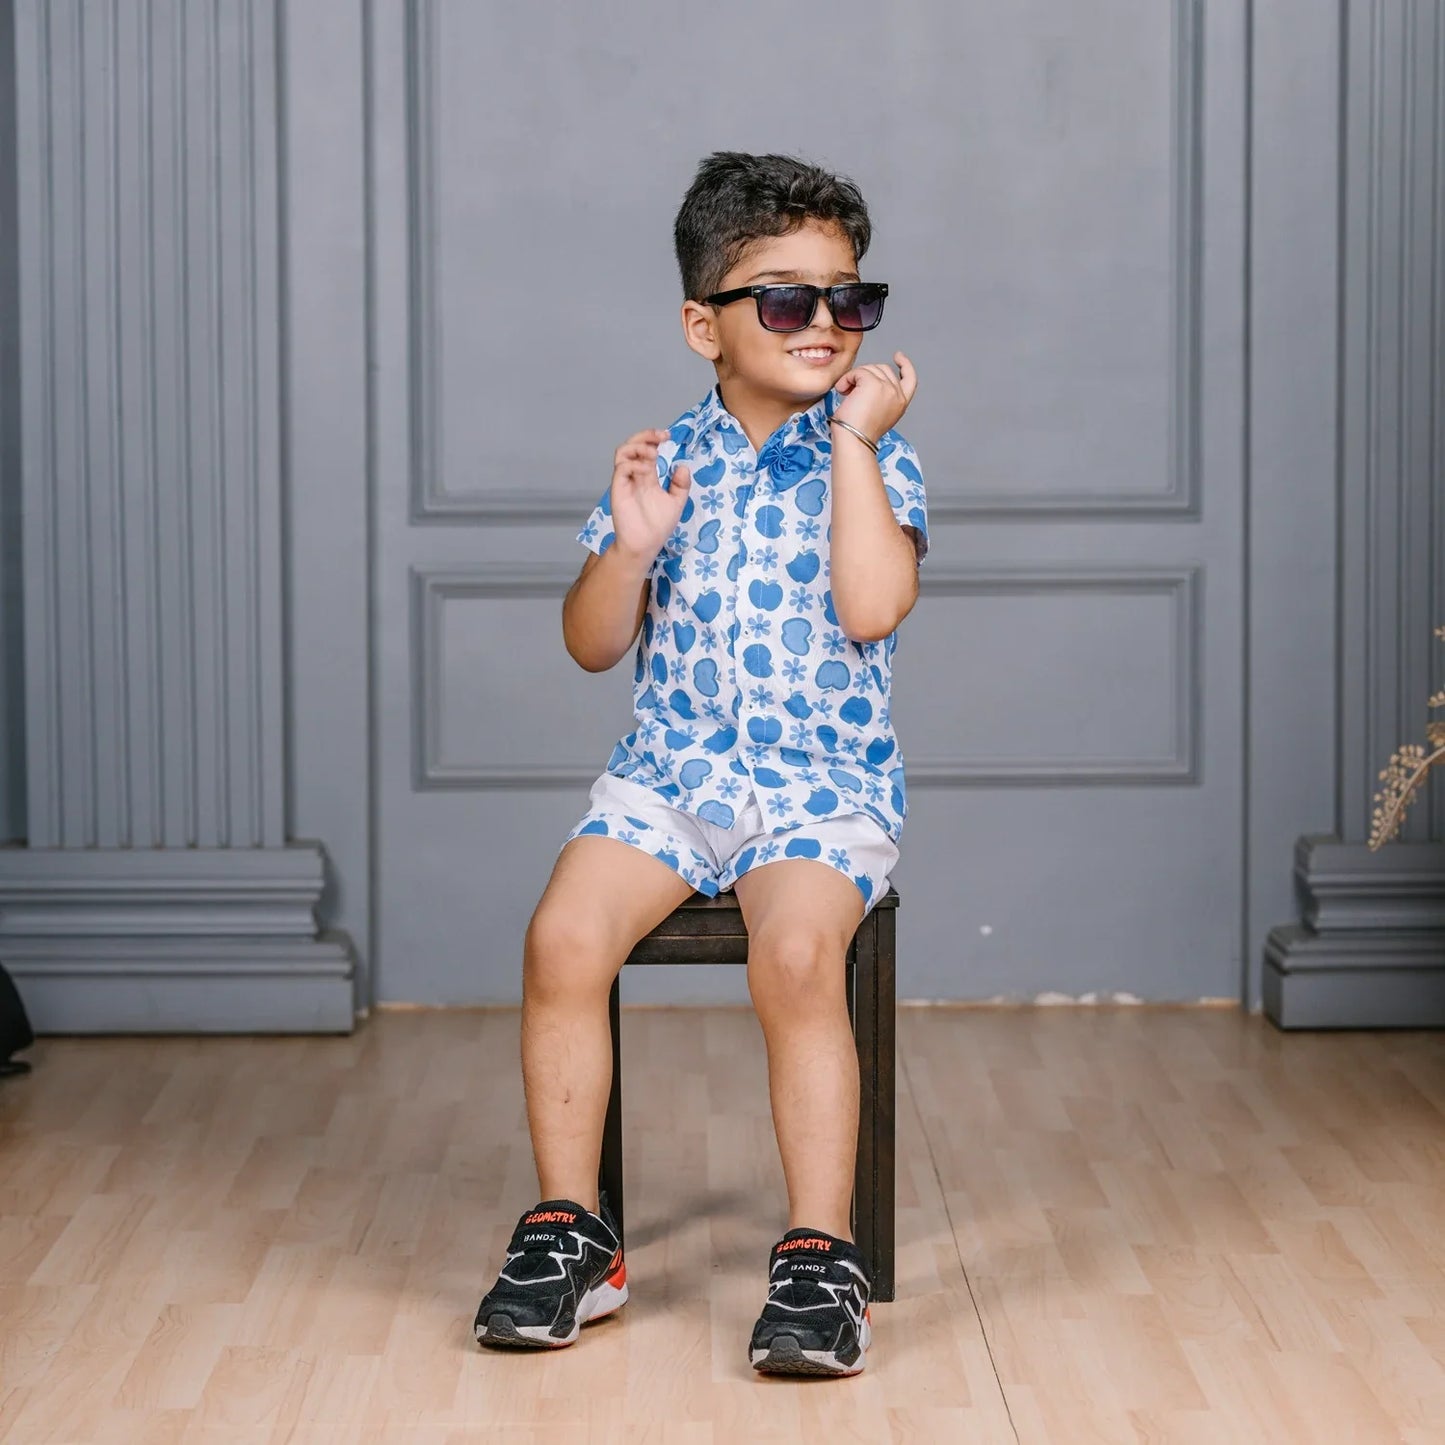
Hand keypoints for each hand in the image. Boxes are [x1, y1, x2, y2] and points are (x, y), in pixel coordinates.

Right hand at [609, 429, 691, 563]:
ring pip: (623, 452)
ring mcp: (625, 480)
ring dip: (638, 446)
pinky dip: (634, 463)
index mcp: (648, 475)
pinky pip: (621, 468)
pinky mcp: (619, 488)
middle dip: (645, 436)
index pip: (647, 449)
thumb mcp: (676, 502)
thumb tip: (683, 466)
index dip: (655, 438)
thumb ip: (681, 485)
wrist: (645, 544)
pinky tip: (646, 469)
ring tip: (653, 454)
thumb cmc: (658, 525)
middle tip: (660, 436)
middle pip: (633, 445)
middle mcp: (635, 474)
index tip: (667, 436)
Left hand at [832, 351, 917, 443]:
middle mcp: (897, 394)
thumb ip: (880, 397)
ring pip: (869, 368)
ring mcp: (887, 388)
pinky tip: (842, 392)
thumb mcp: (878, 413)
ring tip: (846, 394)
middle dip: (866, 374)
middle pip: (883, 369)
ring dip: (854, 378)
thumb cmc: (858, 433)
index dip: (905, 365)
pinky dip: (847, 379)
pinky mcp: (873, 383)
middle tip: (851, 390)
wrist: (854, 440)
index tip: (898, 356)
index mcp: (900, 403)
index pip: (910, 378)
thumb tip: (866, 382)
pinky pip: (858, 371)